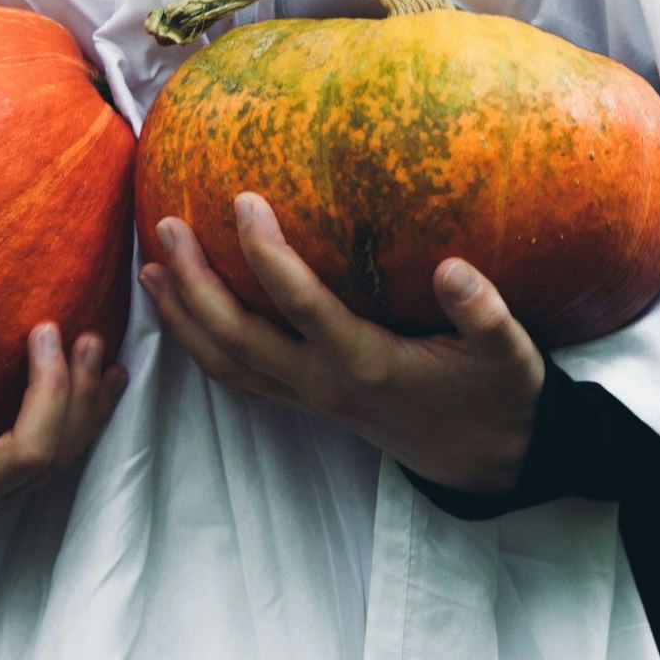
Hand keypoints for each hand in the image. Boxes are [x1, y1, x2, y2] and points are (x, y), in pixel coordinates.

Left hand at [140, 194, 545, 492]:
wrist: (490, 460)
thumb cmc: (499, 396)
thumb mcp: (508, 354)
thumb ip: (483, 312)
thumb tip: (453, 268)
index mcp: (368, 365)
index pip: (301, 305)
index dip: (267, 254)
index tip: (244, 199)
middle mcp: (326, 385)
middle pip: (238, 337)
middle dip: (195, 283)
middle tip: (166, 225)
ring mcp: (312, 399)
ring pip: (227, 364)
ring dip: (183, 318)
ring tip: (151, 269)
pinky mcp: (310, 404)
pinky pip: (240, 379)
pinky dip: (202, 347)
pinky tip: (185, 314)